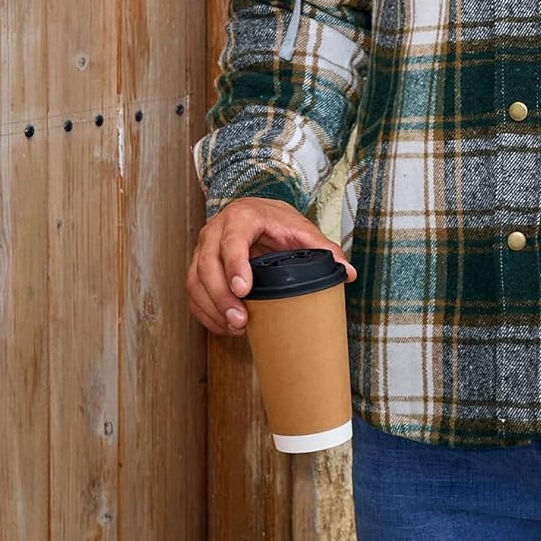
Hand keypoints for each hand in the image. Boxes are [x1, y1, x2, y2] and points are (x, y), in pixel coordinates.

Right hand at [186, 196, 356, 336]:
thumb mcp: (302, 230)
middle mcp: (215, 231)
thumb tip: (347, 272)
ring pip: (195, 281)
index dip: (235, 266)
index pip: (232, 241)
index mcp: (242, 218)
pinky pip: (193, 293)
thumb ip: (324, 248)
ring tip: (235, 328)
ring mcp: (202, 249)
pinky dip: (205, 312)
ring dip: (213, 308)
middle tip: (240, 320)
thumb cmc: (276, 221)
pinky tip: (224, 326)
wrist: (256, 212)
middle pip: (208, 266)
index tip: (244, 290)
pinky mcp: (197, 266)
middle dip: (222, 297)